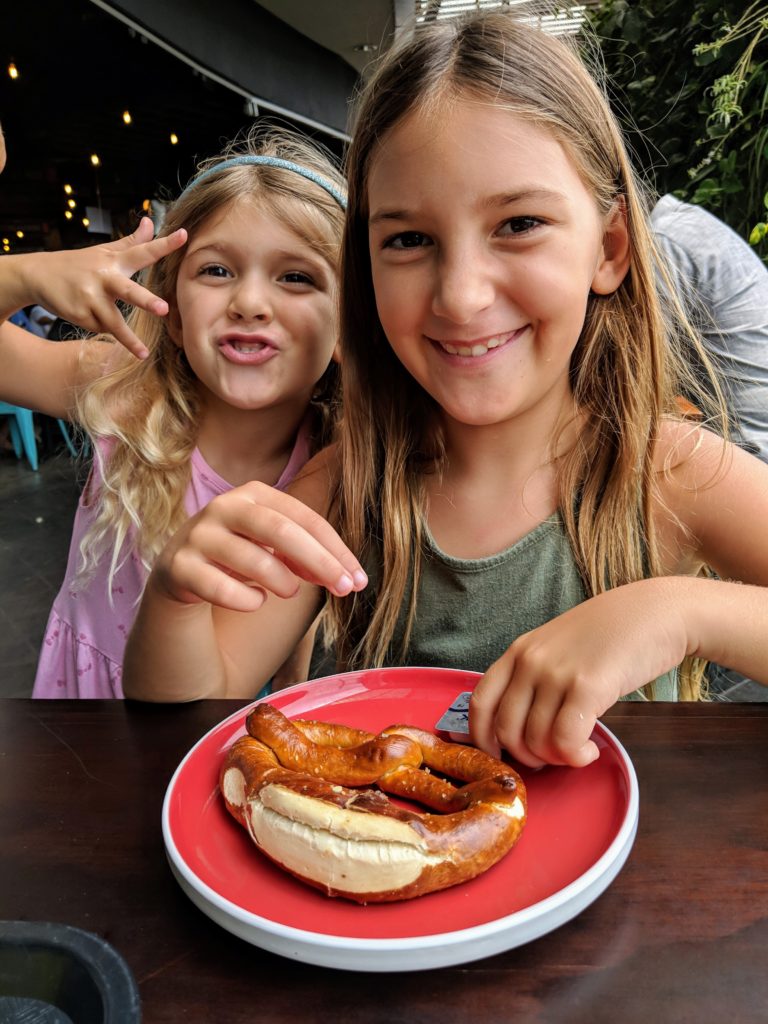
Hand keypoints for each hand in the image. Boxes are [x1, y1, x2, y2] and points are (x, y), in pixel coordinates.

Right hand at [18, 217, 186, 357]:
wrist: (37, 275)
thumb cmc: (79, 264)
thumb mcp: (104, 251)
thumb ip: (131, 242)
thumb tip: (151, 221)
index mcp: (114, 260)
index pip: (143, 251)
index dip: (164, 244)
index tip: (184, 235)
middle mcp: (104, 277)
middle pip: (128, 291)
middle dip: (145, 301)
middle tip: (163, 309)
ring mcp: (90, 297)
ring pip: (114, 321)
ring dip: (128, 339)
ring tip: (144, 353)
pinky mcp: (80, 314)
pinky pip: (101, 328)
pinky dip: (102, 326)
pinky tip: (90, 314)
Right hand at [152, 481, 367, 611]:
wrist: (181, 570)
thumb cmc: (242, 554)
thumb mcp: (274, 544)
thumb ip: (308, 554)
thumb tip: (347, 577)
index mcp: (254, 494)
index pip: (306, 519)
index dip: (336, 550)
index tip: (359, 580)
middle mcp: (224, 507)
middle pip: (281, 532)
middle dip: (320, 563)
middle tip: (345, 590)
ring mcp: (199, 535)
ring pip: (253, 561)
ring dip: (282, 582)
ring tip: (289, 591)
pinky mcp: (179, 566)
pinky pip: (223, 589)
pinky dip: (248, 600)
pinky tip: (254, 600)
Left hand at [469, 579, 688, 767]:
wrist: (656, 611)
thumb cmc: (611, 633)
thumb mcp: (558, 647)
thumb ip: (536, 678)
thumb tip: (521, 729)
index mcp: (519, 651)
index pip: (481, 702)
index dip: (484, 738)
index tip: (501, 756)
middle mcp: (530, 661)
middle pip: (507, 730)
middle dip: (528, 756)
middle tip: (553, 756)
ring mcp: (556, 673)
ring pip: (537, 741)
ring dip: (558, 758)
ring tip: (579, 749)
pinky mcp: (587, 687)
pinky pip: (565, 741)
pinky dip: (576, 757)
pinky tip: (590, 751)